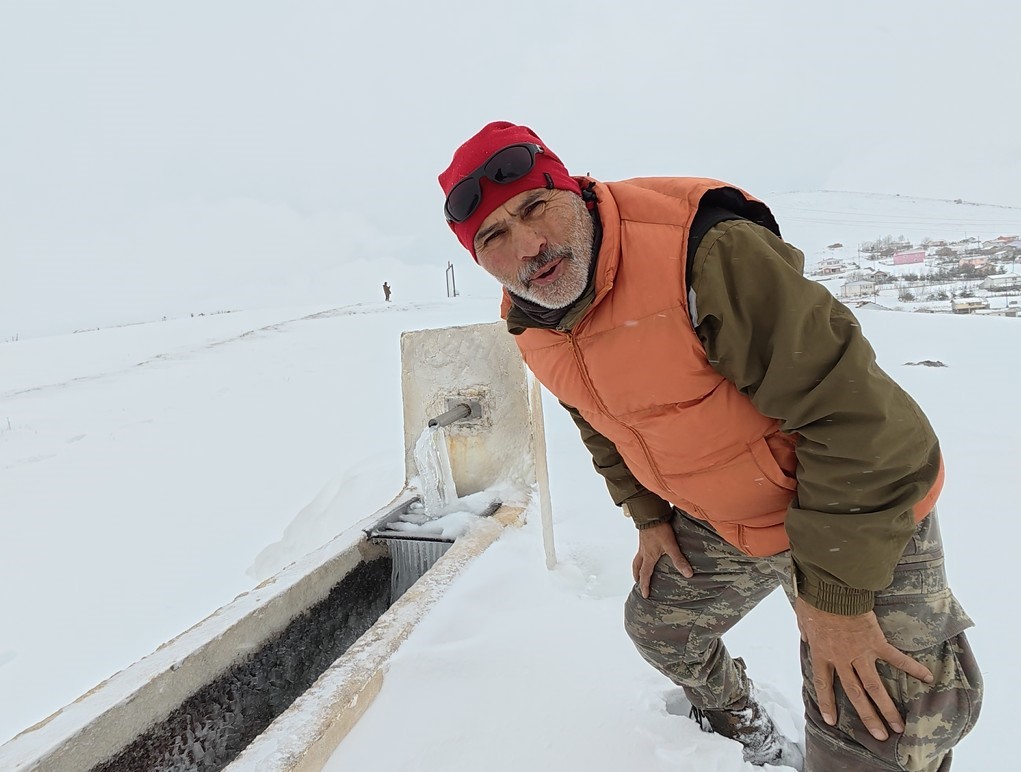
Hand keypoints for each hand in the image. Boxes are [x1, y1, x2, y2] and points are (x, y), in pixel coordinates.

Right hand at [632, 521, 692, 597]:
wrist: (650, 514)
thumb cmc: (659, 530)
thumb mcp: (671, 546)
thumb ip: (679, 560)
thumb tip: (688, 574)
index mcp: (649, 557)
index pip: (645, 574)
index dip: (645, 585)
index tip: (644, 595)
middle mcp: (643, 552)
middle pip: (637, 567)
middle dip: (637, 576)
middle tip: (638, 582)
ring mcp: (642, 544)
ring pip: (637, 558)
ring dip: (637, 566)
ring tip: (639, 570)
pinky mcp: (644, 537)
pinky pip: (640, 551)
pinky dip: (641, 556)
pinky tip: (647, 552)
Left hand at [794, 597, 933, 740]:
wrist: (832, 589)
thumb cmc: (815, 600)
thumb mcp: (803, 619)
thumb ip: (806, 631)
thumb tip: (805, 635)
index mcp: (822, 654)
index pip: (823, 684)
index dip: (827, 702)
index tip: (832, 721)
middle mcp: (842, 659)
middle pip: (855, 693)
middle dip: (868, 716)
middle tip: (880, 735)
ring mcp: (860, 653)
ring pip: (874, 686)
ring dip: (887, 708)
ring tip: (899, 725)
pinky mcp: (876, 642)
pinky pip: (896, 658)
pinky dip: (912, 667)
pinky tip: (927, 678)